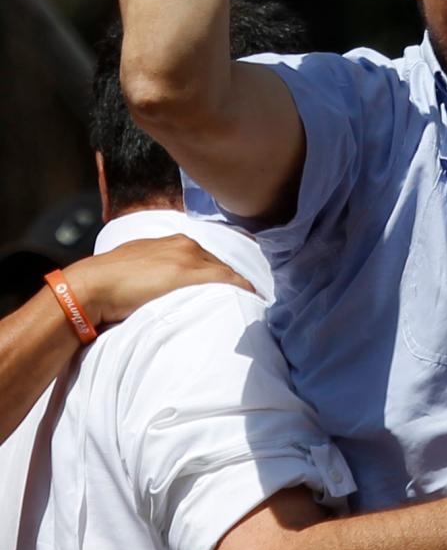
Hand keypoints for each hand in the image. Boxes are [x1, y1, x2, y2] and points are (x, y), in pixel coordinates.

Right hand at [65, 235, 253, 326]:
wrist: (93, 286)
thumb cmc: (109, 283)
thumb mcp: (138, 269)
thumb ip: (157, 272)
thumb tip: (166, 289)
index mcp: (173, 243)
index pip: (208, 261)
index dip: (221, 278)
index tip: (231, 293)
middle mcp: (185, 245)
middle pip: (220, 266)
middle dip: (231, 284)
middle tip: (246, 303)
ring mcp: (188, 257)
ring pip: (226, 273)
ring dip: (237, 289)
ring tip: (250, 306)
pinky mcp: (188, 272)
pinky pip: (227, 280)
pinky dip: (241, 290)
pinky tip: (250, 301)